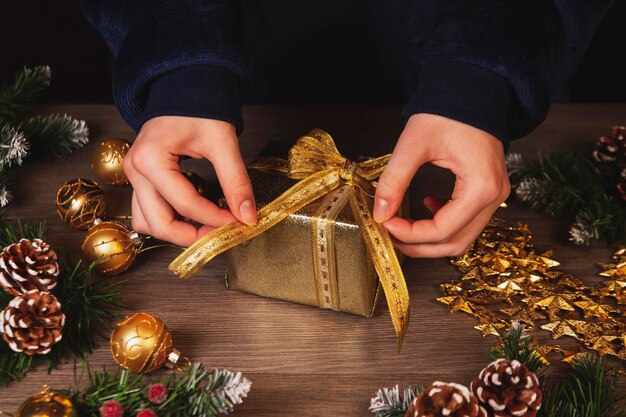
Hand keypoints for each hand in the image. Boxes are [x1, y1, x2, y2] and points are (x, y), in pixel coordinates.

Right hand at [123, 116, 256, 246]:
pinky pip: (148, 212)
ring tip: (208, 226)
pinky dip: (169, 220)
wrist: (185, 88)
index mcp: (151, 158)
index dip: (215, 219)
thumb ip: (236, 182)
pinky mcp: (140, 179)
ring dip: (177, 231)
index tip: (239, 222)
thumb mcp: (223, 143)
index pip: (186, 204)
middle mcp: (134, 170)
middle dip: (192, 235)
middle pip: (159, 223)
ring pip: (148, 223)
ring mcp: (133, 176)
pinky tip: (194, 215)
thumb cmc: (200, 107)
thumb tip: (248, 216)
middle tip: (222, 233)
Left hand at [373, 114, 509, 256]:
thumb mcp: (414, 144)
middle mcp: (494, 197)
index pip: (443, 230)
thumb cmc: (448, 112)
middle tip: (389, 235)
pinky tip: (426, 208)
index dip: (410, 234)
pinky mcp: (488, 191)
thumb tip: (379, 213)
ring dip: (430, 239)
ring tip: (402, 227)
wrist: (472, 91)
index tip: (384, 223)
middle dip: (419, 245)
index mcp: (481, 187)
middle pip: (455, 243)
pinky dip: (443, 225)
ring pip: (462, 238)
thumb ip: (394, 180)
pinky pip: (467, 222)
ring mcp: (495, 196)